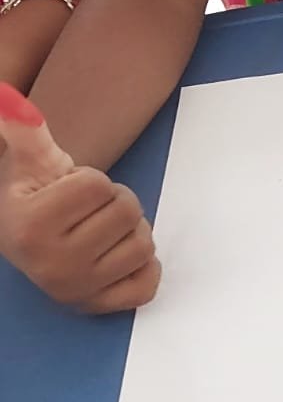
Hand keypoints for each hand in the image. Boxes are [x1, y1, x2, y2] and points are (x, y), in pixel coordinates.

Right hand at [0, 85, 160, 311]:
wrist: (32, 240)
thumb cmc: (36, 195)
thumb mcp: (30, 160)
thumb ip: (25, 128)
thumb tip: (8, 93)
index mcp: (29, 227)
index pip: (98, 186)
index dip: (93, 182)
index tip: (70, 194)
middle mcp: (50, 265)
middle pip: (128, 212)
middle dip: (114, 204)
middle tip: (88, 214)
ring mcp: (77, 291)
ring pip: (144, 244)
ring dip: (131, 232)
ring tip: (100, 233)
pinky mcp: (101, 308)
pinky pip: (149, 283)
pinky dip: (143, 268)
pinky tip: (115, 258)